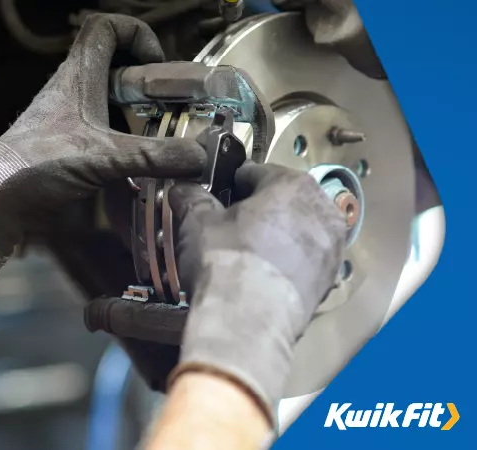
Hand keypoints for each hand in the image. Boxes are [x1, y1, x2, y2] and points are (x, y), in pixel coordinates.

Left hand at [0, 14, 205, 292]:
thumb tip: (201, 156)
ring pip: (107, 96)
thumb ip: (153, 156)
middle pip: (112, 62)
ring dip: (135, 110)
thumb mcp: (103, 159)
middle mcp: (71, 88)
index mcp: (77, 76)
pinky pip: (101, 125)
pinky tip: (136, 161)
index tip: (155, 65)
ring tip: (160, 135)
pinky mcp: (64, 140)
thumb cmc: (38, 166)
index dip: (136, 34)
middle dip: (145, 79)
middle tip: (168, 107)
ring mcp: (66, 115)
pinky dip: (122, 135)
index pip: (105, 26)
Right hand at [167, 162, 346, 422]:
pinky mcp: (328, 282)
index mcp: (291, 184)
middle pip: (285, 202)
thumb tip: (182, 190)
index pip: (257, 173)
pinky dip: (287, 265)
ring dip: (277, 238)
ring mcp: (331, 249)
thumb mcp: (196, 221)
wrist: (248, 320)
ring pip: (298, 233)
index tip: (219, 198)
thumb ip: (191, 198)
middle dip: (261, 211)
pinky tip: (261, 278)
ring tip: (248, 255)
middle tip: (231, 228)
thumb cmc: (226, 260)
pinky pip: (305, 263)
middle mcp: (321, 210)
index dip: (232, 185)